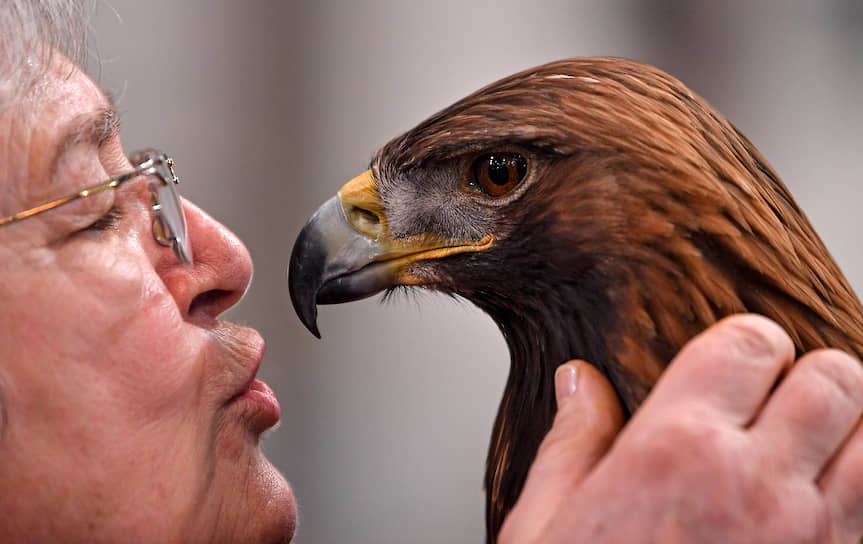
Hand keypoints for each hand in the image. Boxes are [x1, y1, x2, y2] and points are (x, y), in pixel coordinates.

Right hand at [500, 314, 862, 542]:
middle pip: (836, 378)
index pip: (750, 344)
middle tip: (782, 401)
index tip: (737, 360)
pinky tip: (831, 505)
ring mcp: (812, 540)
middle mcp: (756, 485)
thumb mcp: (544, 525)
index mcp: (675, 451)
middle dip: (812, 377)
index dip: (746, 344)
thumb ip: (572, 441)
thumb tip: (580, 382)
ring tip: (818, 449)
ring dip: (856, 435)